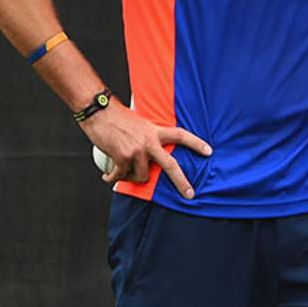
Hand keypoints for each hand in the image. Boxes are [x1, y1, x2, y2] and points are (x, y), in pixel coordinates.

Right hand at [81, 102, 211, 199]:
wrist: (98, 111)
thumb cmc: (117, 116)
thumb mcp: (140, 124)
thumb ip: (149, 136)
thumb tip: (151, 154)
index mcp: (155, 131)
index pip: (181, 136)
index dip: (196, 143)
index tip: (209, 151)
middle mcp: (149, 142)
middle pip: (170, 165)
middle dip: (182, 182)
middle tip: (190, 194)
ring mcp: (136, 151)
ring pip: (142, 176)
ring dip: (131, 177)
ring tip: (122, 171)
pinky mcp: (122, 157)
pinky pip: (120, 176)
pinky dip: (112, 179)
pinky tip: (107, 178)